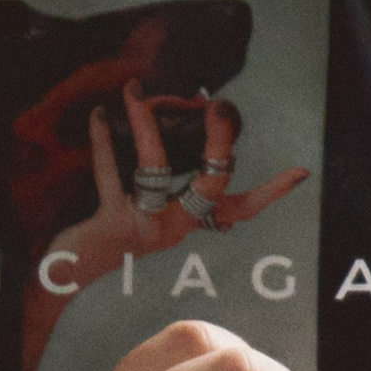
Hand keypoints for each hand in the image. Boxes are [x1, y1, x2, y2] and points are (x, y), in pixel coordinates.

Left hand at [24, 82, 310, 370]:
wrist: (69, 278)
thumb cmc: (109, 232)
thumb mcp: (145, 207)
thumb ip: (166, 177)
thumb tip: (177, 117)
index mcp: (188, 222)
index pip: (242, 207)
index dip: (272, 191)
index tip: (301, 172)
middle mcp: (175, 227)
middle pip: (211, 184)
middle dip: (219, 141)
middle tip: (218, 105)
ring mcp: (145, 225)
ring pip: (155, 169)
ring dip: (146, 125)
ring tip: (138, 92)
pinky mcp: (110, 223)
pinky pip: (109, 174)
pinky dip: (103, 141)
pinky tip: (99, 115)